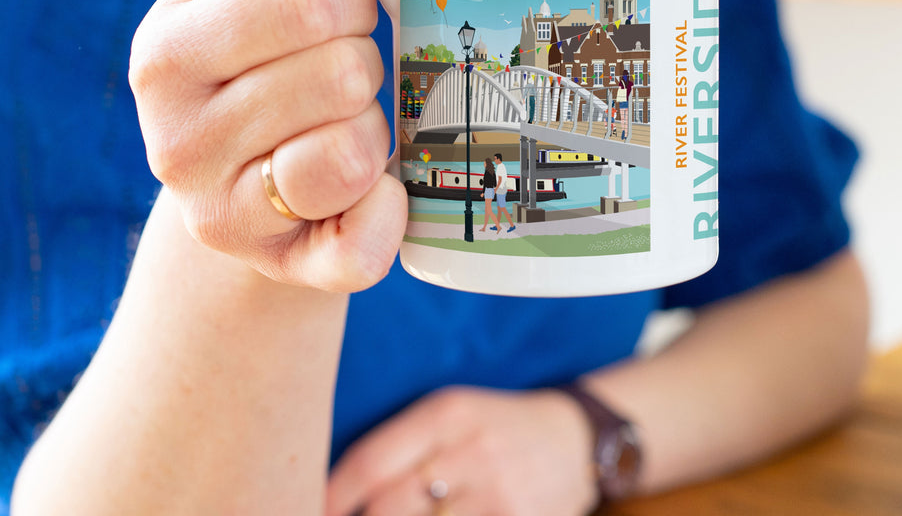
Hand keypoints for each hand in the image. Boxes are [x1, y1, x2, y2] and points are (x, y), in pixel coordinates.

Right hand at [129, 0, 406, 290]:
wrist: (232, 175)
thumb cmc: (244, 57)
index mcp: (166, 56)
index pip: (300, 2)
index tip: (338, 10)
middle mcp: (178, 144)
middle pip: (342, 73)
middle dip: (363, 60)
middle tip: (341, 72)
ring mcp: (225, 218)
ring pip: (356, 150)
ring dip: (372, 127)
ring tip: (341, 124)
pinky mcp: (284, 270)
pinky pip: (363, 246)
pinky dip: (387, 212)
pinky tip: (371, 190)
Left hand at [324, 387, 597, 515]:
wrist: (574, 440)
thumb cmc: (492, 427)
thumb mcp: (448, 414)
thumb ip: (396, 446)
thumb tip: (329, 494)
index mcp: (446, 414)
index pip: (369, 463)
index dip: (330, 498)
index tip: (308, 510)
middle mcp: (471, 452)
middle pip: (389, 509)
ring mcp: (498, 496)